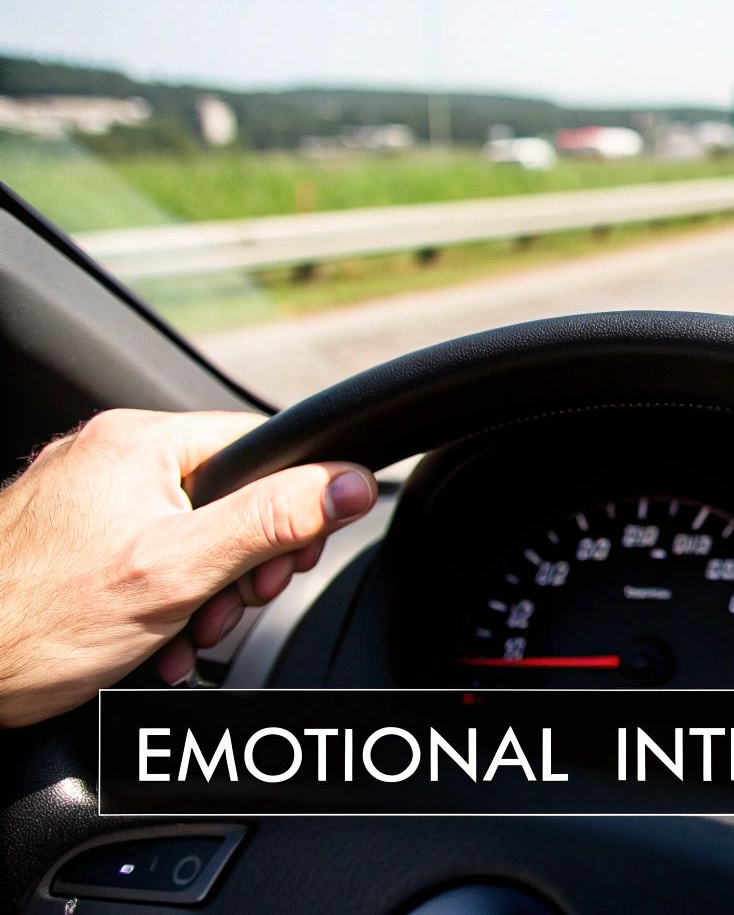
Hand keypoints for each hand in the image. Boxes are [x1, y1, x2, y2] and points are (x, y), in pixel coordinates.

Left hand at [0, 410, 375, 726]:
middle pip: (228, 497)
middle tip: (228, 609)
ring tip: (182, 637)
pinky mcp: (70, 537)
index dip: (293, 507)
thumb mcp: (181, 570)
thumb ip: (272, 521)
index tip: (292, 560)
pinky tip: (156, 641)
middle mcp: (111, 456)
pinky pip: (148, 556)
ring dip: (204, 594)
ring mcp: (86, 497)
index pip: (260, 449)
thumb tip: (347, 484)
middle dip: (241, 565)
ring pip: (191, 535)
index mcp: (140, 442)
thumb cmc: (35, 621)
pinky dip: (164, 601)